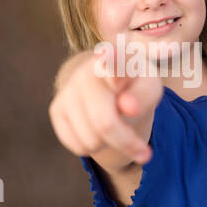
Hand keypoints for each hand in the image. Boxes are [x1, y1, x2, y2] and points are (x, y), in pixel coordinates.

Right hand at [48, 46, 162, 165]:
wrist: (110, 87)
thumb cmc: (136, 88)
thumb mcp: (150, 89)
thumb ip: (144, 95)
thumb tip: (127, 107)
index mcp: (117, 58)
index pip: (113, 60)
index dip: (112, 59)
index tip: (108, 53)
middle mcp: (87, 71)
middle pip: (105, 122)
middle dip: (126, 142)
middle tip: (144, 152)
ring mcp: (69, 89)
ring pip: (91, 140)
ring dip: (109, 143)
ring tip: (116, 125)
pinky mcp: (57, 108)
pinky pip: (77, 146)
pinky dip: (94, 148)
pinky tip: (99, 130)